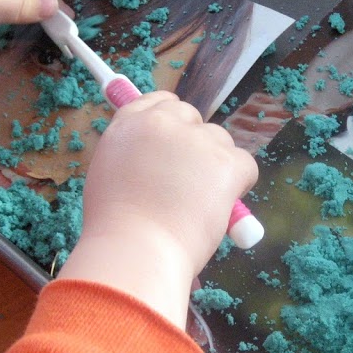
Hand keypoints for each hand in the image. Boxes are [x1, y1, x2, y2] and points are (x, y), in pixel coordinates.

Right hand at [58, 93, 258, 326]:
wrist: (136, 250)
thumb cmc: (115, 229)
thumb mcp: (107, 178)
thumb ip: (132, 158)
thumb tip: (152, 159)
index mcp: (129, 124)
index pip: (158, 102)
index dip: (171, 120)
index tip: (178, 136)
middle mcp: (163, 123)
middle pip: (192, 118)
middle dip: (195, 145)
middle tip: (189, 182)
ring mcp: (196, 140)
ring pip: (220, 142)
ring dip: (215, 166)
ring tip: (197, 204)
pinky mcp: (225, 162)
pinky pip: (245, 165)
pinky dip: (239, 185)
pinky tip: (220, 207)